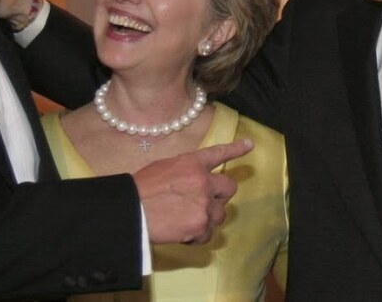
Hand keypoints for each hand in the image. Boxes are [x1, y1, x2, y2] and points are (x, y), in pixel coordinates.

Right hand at [132, 138, 253, 244]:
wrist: (131, 210)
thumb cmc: (140, 188)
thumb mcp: (164, 167)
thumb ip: (185, 171)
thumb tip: (192, 181)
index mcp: (192, 163)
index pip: (218, 153)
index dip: (236, 149)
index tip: (249, 145)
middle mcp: (203, 181)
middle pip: (230, 188)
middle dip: (220, 195)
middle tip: (204, 201)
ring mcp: (204, 205)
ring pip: (220, 214)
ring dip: (208, 217)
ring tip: (186, 219)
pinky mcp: (200, 226)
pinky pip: (208, 234)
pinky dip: (197, 235)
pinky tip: (182, 232)